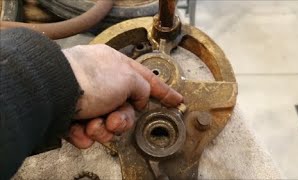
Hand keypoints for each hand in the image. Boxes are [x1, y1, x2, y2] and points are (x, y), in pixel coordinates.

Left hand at [62, 44, 182, 147]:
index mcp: (116, 66)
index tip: (176, 100)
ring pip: (107, 124)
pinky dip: (86, 134)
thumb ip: (143, 86)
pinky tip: (80, 129)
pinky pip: (88, 132)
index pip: (146, 80)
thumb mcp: (127, 78)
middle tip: (114, 121)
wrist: (54, 92)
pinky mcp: (72, 116)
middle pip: (125, 109)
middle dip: (122, 121)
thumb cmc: (90, 79)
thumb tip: (142, 96)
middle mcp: (102, 82)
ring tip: (93, 124)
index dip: (163, 92)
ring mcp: (87, 100)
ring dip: (103, 129)